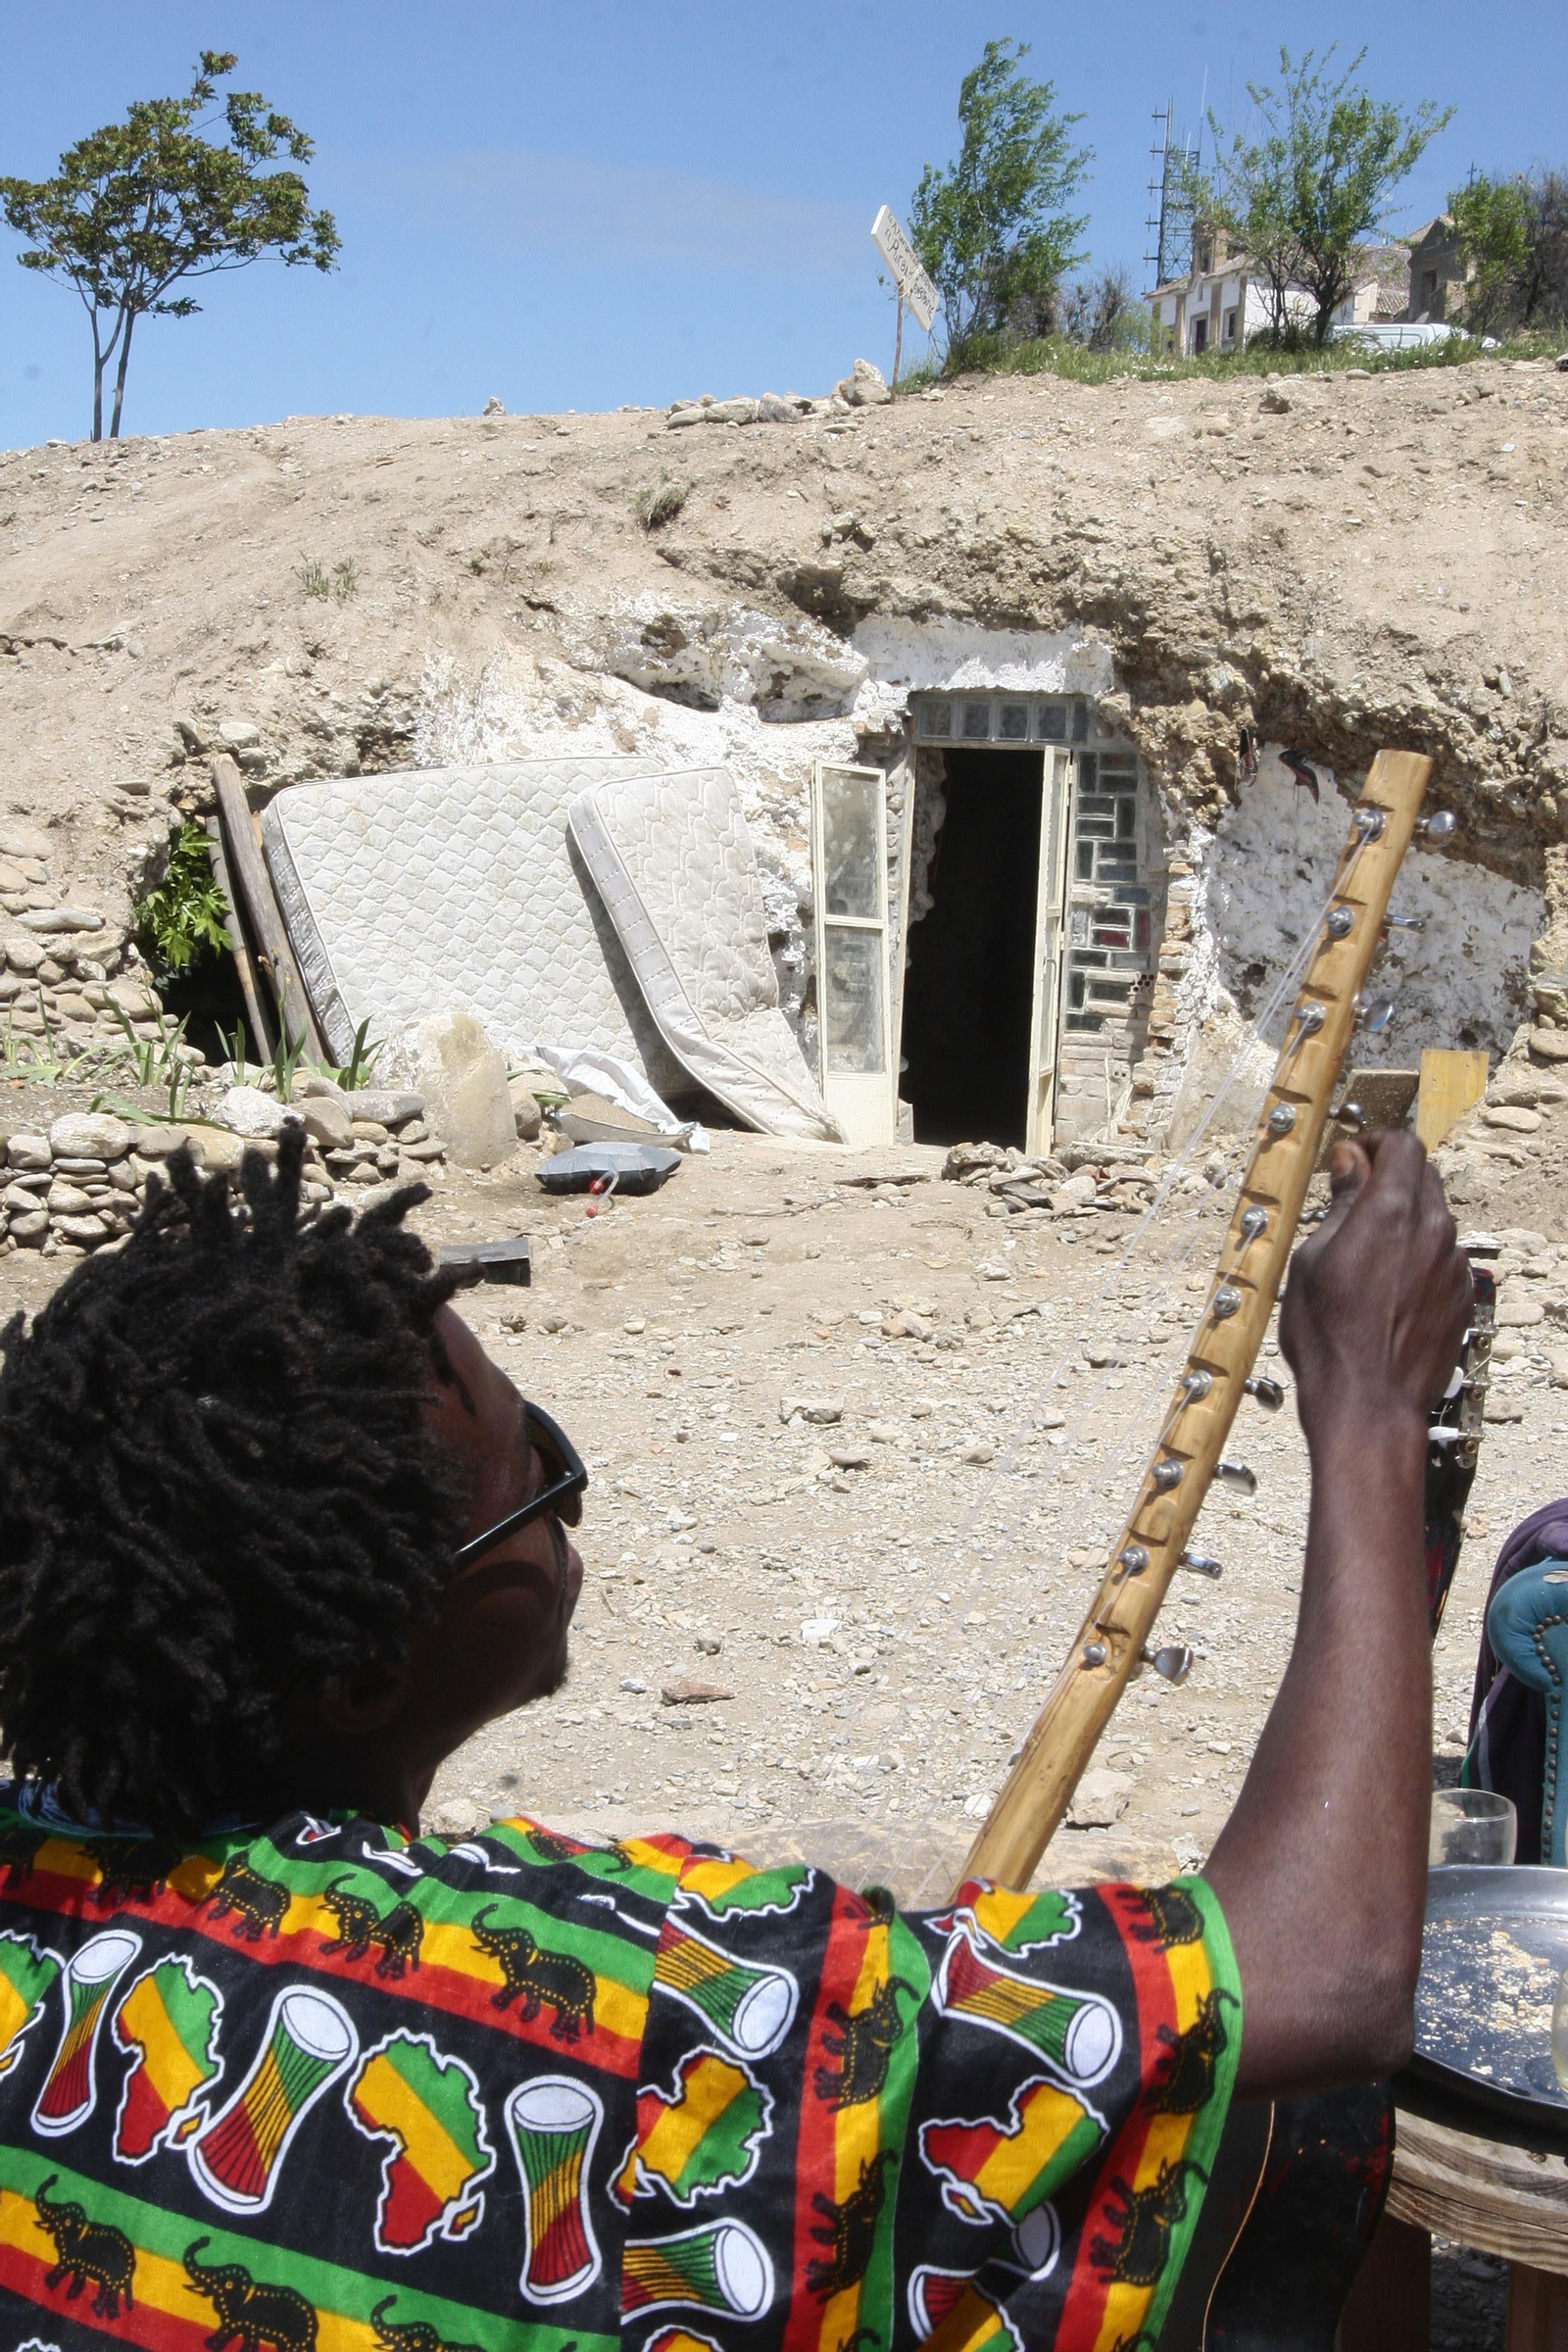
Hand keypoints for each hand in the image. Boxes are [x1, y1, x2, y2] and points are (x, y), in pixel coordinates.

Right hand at [1279, 1130, 1471, 1442]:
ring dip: (1405, 1220)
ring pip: (1434, 1218)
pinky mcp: (1463, 1295)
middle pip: (1423, 1176)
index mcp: (1392, 1212)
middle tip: (1354, 1203)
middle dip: (1390, 1179)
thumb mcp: (1313, 1260)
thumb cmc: (1329, 1339)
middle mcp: (1433, 1230)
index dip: (1375, 1143)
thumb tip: (1351, 1162)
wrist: (1369, 1404)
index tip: (1352, 1158)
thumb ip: (1341, 1203)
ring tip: (1367, 1255)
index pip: (1402, 1145)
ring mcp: (1453, 1264)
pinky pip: (1442, 1257)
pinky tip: (1388, 1288)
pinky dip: (1418, 1256)